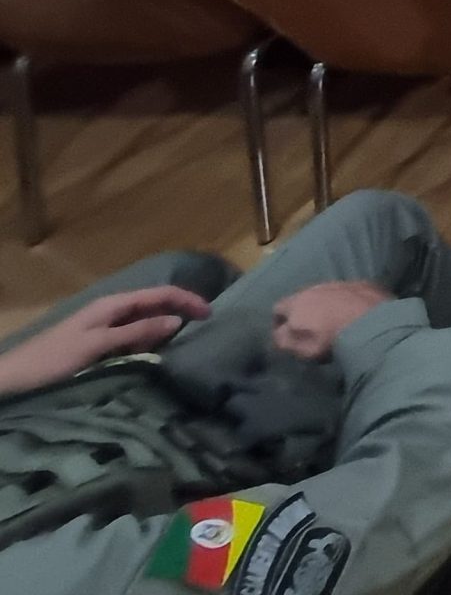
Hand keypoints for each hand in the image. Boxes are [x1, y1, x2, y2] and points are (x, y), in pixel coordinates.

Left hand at [0, 286, 209, 395]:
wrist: (13, 377)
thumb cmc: (53, 359)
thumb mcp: (97, 345)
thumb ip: (136, 332)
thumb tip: (176, 319)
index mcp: (112, 304)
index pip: (159, 293)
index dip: (186, 299)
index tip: (210, 313)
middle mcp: (110, 309)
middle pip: (153, 303)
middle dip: (180, 308)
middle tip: (205, 324)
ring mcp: (103, 325)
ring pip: (144, 318)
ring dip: (166, 322)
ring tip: (188, 335)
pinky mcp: (97, 341)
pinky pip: (132, 333)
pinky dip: (149, 336)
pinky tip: (157, 347)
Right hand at [271, 281, 392, 361]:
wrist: (370, 323)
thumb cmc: (328, 339)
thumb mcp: (299, 348)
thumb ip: (283, 339)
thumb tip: (279, 332)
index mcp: (297, 301)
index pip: (278, 308)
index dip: (279, 320)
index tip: (284, 332)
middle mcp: (316, 287)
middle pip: (304, 297)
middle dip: (305, 309)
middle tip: (312, 325)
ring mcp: (342, 283)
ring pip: (328, 292)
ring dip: (328, 303)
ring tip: (335, 318)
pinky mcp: (364, 284)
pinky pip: (351, 292)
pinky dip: (349, 300)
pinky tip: (356, 312)